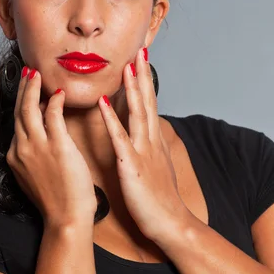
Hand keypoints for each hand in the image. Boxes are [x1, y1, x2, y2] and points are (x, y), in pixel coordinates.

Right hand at [6, 68, 96, 228]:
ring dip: (33, 88)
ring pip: (30, 108)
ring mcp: (37, 147)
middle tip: (28, 71)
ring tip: (37, 74)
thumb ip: (35, 157)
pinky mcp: (57, 147)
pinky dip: (54, 101)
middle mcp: (21, 149)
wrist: (66, 219)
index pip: (17, 123)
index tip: (27, 90)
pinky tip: (59, 92)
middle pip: (19, 111)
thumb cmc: (58, 201)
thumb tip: (43, 142)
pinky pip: (53, 116)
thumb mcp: (36, 177)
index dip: (22, 104)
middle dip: (23, 89)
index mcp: (16, 156)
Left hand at [97, 47, 189, 243]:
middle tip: (139, 50)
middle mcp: (150, 141)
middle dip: (143, 75)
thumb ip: (150, 147)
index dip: (145, 81)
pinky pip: (119, 139)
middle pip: (146, 102)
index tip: (141, 60)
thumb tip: (146, 133)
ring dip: (131, 90)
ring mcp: (142, 152)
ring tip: (126, 67)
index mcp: (153, 141)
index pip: (149, 104)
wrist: (170, 222)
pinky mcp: (131, 165)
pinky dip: (111, 120)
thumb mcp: (157, 166)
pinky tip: (103, 104)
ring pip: (137, 114)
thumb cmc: (160, 197)